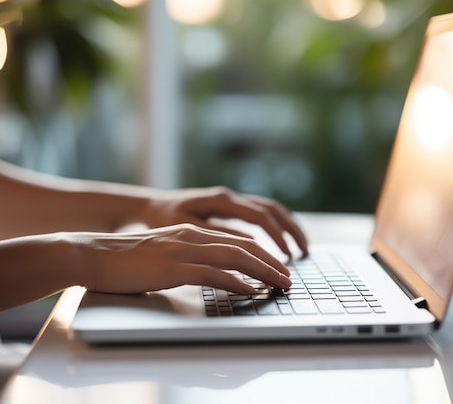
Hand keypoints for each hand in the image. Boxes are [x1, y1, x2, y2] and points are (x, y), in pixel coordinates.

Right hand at [75, 223, 291, 294]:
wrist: (91, 255)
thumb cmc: (123, 260)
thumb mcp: (161, 254)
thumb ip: (185, 259)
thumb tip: (208, 274)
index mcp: (189, 233)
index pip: (235, 241)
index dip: (261, 254)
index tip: (276, 267)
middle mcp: (190, 237)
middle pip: (243, 246)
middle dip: (271, 261)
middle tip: (288, 277)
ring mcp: (182, 250)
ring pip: (235, 257)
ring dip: (262, 271)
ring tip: (280, 283)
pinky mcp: (172, 267)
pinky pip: (212, 273)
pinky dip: (235, 282)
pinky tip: (249, 290)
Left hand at [141, 187, 307, 257]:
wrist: (148, 207)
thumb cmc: (163, 219)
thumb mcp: (186, 229)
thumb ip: (218, 235)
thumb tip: (250, 243)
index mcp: (221, 200)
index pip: (259, 217)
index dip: (276, 236)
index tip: (286, 255)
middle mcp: (230, 196)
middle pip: (272, 209)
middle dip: (291, 230)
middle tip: (305, 252)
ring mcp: (232, 200)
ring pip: (270, 209)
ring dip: (287, 226)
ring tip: (301, 248)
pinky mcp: (230, 207)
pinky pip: (261, 213)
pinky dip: (276, 226)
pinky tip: (281, 241)